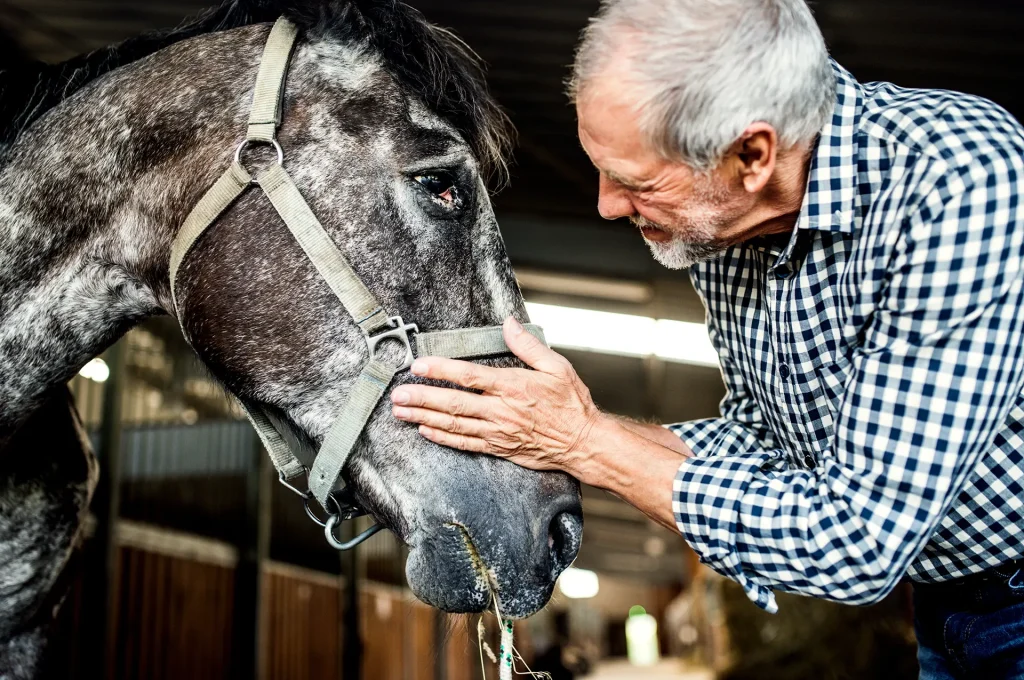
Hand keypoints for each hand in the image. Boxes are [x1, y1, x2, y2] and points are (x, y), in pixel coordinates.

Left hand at [390, 317, 602, 478]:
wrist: (582, 442)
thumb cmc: (571, 404)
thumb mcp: (557, 366)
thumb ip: (528, 345)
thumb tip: (509, 323)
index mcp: (513, 386)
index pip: (469, 376)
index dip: (441, 370)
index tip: (419, 365)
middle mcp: (501, 410)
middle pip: (453, 403)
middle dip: (422, 398)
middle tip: (398, 394)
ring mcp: (497, 431)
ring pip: (453, 424)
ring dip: (424, 417)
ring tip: (401, 412)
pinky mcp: (498, 448)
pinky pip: (464, 443)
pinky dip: (443, 437)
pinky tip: (425, 430)